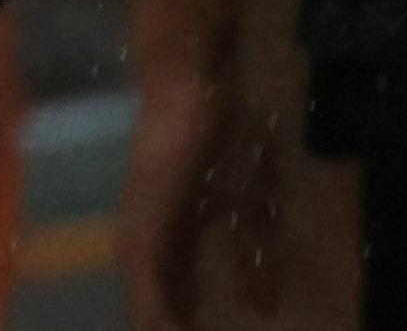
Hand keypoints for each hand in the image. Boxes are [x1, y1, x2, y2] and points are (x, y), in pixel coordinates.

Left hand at [120, 61, 285, 330]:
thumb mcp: (253, 213)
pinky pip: (144, 284)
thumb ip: (256, 258)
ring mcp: (140, 232)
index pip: (177, 289)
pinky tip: (161, 330)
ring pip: (146, 298)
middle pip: (159, 297)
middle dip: (172, 322)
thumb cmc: (227, 146)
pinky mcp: (140, 227)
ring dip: (159, 323)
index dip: (189, 316)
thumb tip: (265, 306)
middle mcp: (150, 236)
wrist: (197, 98)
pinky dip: (153, 311)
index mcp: (174, 232)